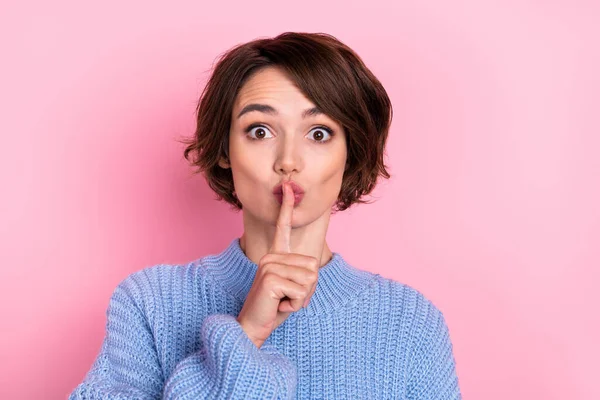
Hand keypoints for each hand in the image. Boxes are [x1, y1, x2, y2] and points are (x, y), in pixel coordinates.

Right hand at [236, 181, 319, 348]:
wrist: (253, 326)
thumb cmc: (274, 308)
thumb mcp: (291, 288)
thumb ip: (301, 275)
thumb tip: (312, 269)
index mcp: (275, 255)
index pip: (282, 227)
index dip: (287, 207)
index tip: (287, 186)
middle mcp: (270, 256)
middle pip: (313, 267)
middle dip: (307, 289)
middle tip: (287, 297)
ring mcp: (269, 265)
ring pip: (309, 280)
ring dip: (301, 298)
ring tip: (282, 301)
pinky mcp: (271, 278)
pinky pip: (301, 292)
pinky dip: (296, 304)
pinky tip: (279, 305)